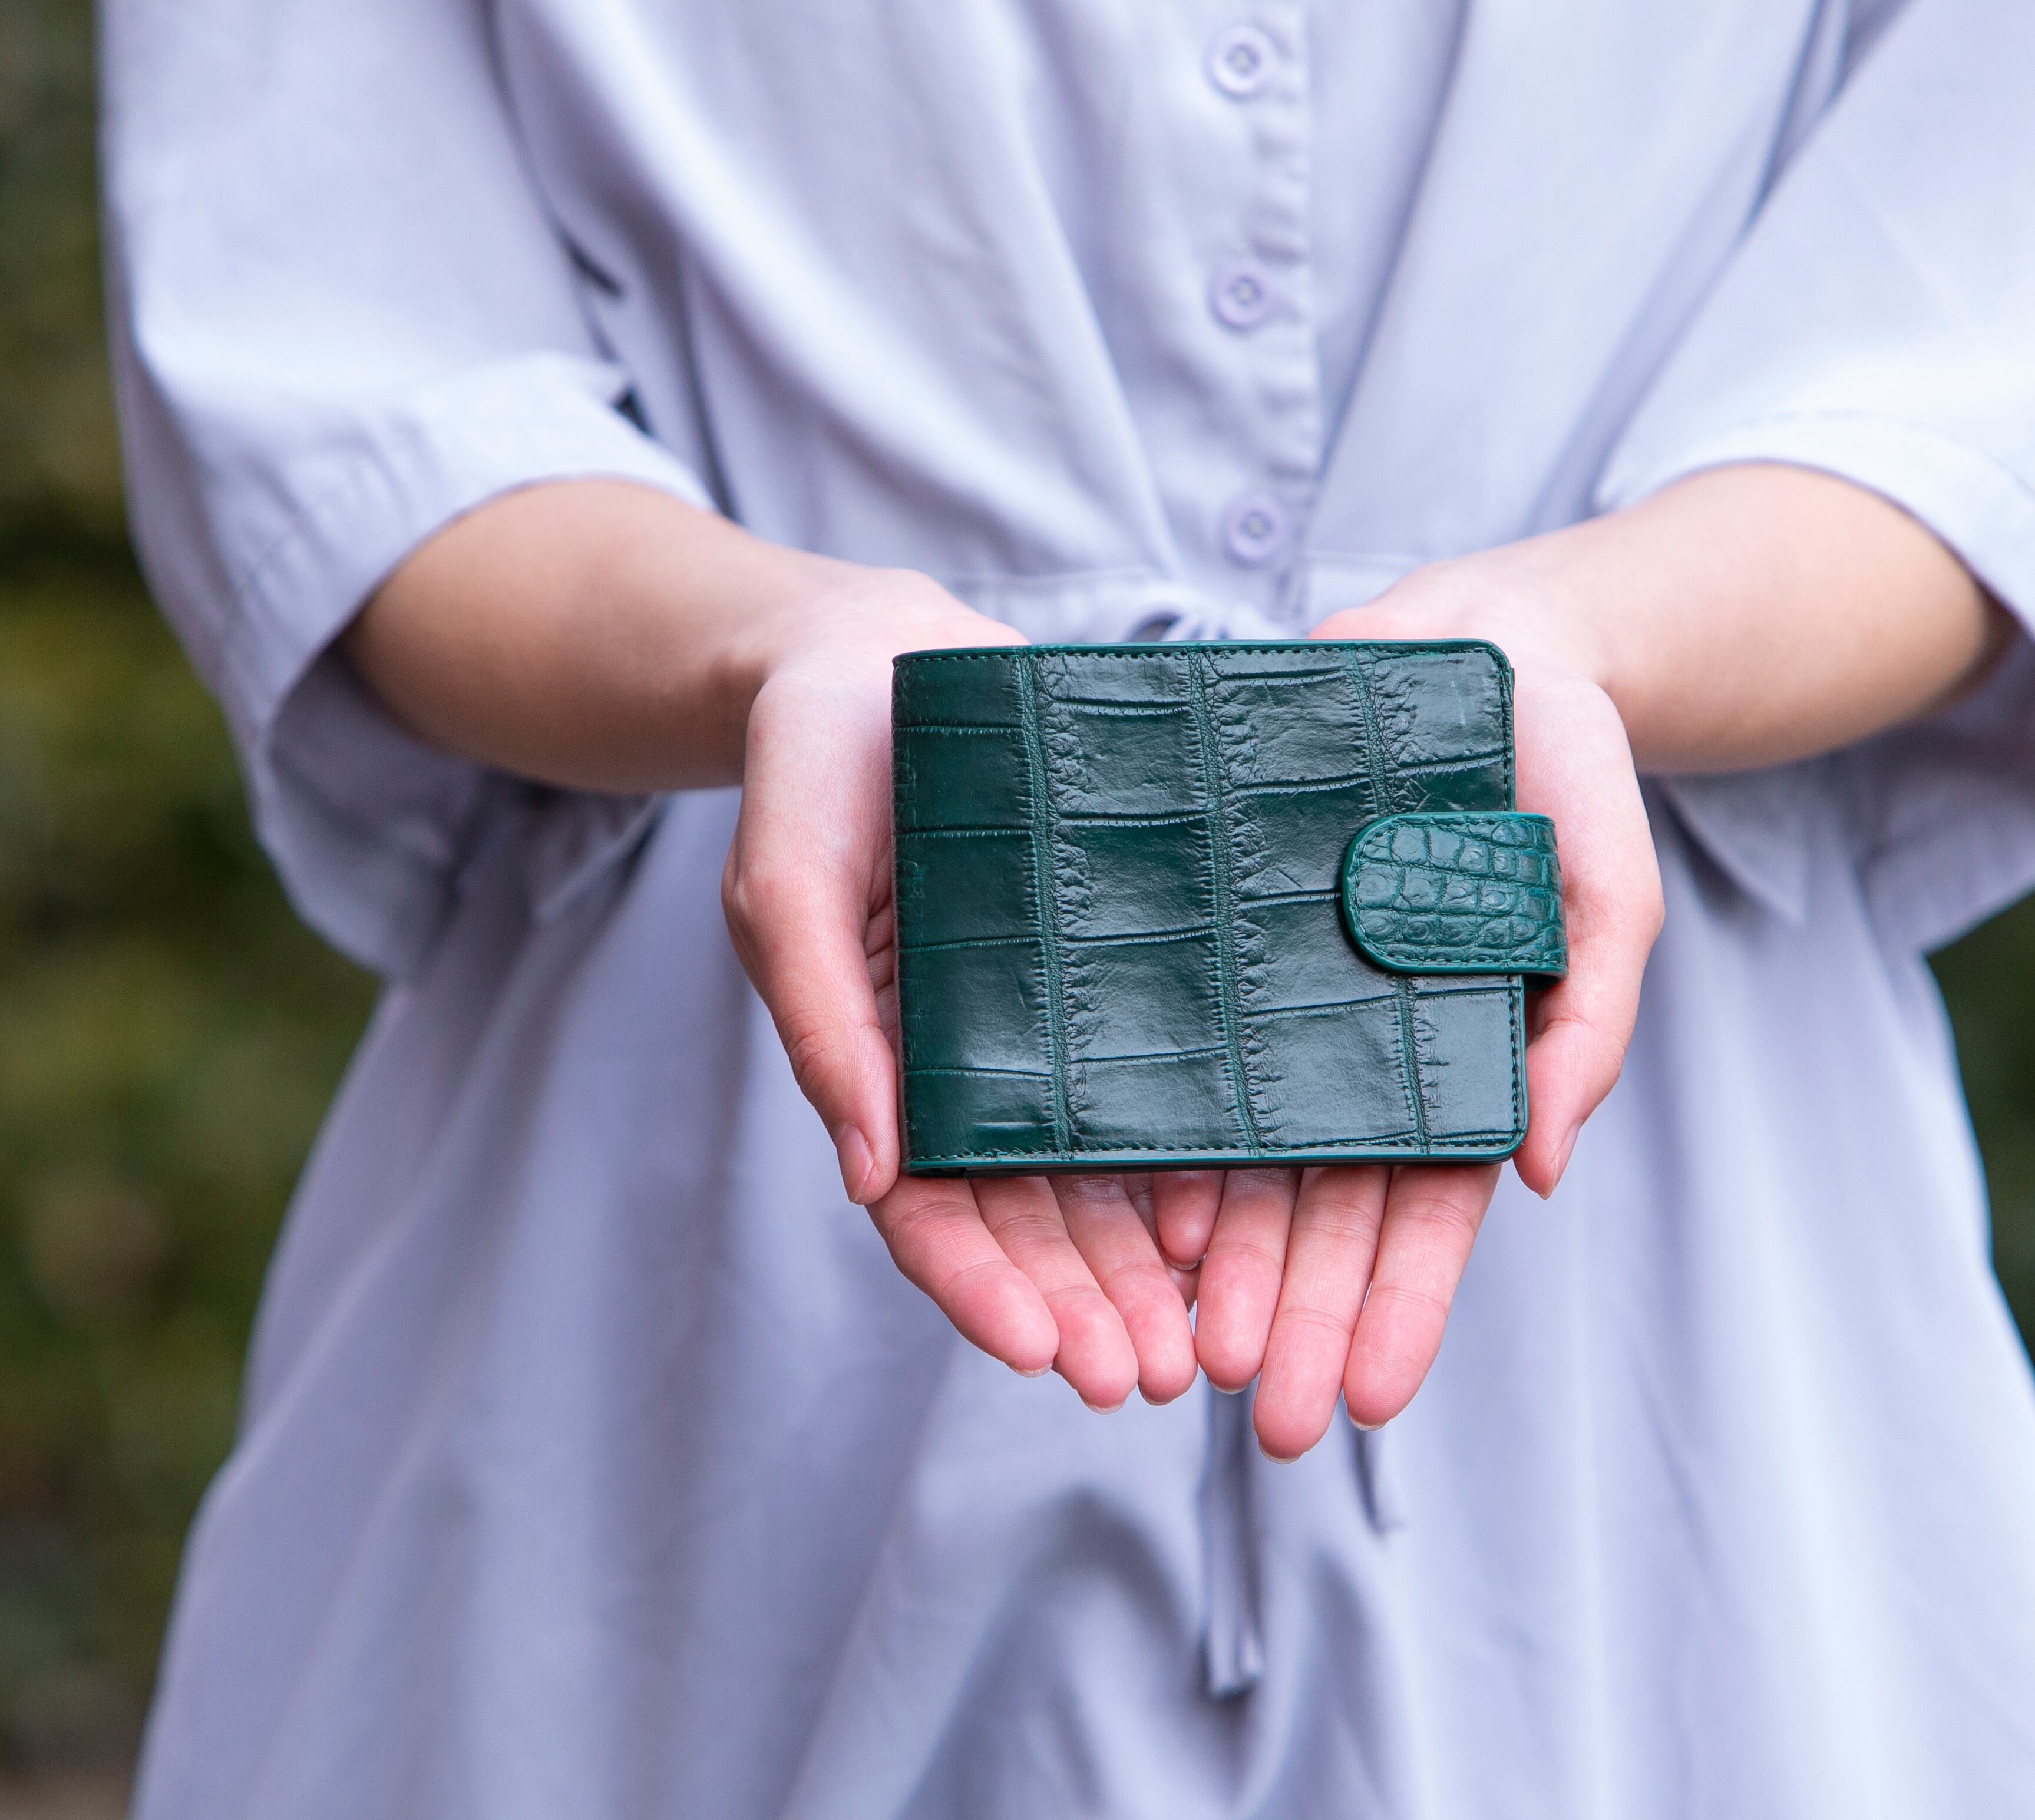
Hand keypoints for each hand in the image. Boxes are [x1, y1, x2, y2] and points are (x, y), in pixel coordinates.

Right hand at [722, 569, 1198, 1409]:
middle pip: (1032, 1215)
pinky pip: (1164, 1074)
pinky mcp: (1121, 968)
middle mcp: (972, 1062)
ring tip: (1208, 1337)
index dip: (979, 1287)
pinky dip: (1197, 1151)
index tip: (1040, 1355)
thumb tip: (870, 1177)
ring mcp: (1049, 1021)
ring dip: (1147, 1263)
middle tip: (1154, 1379)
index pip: (927, 1208)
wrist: (883, 656)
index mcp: (882, 1062)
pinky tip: (1246, 1210)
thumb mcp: (787, 885)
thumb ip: (819, 1023)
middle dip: (1087, 1304)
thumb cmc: (812, 768)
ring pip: (1104, 1170)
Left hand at [1160, 556, 1665, 1457]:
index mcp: (1458, 1059)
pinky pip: (1181, 1057)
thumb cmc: (1560, 769)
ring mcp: (1283, 1002)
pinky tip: (1136, 1220)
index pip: (1429, 1211)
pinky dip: (1162, 1143)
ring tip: (1189, 1354)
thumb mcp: (1603, 889)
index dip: (1400, 1306)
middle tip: (1265, 1421)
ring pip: (1247, 1159)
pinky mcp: (1215, 944)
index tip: (1368, 1401)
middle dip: (1300, 1319)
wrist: (1470, 640)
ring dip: (1224, 1267)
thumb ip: (1588, 1021)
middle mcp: (1361, 1048)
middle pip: (1326, 1212)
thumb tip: (1537, 1169)